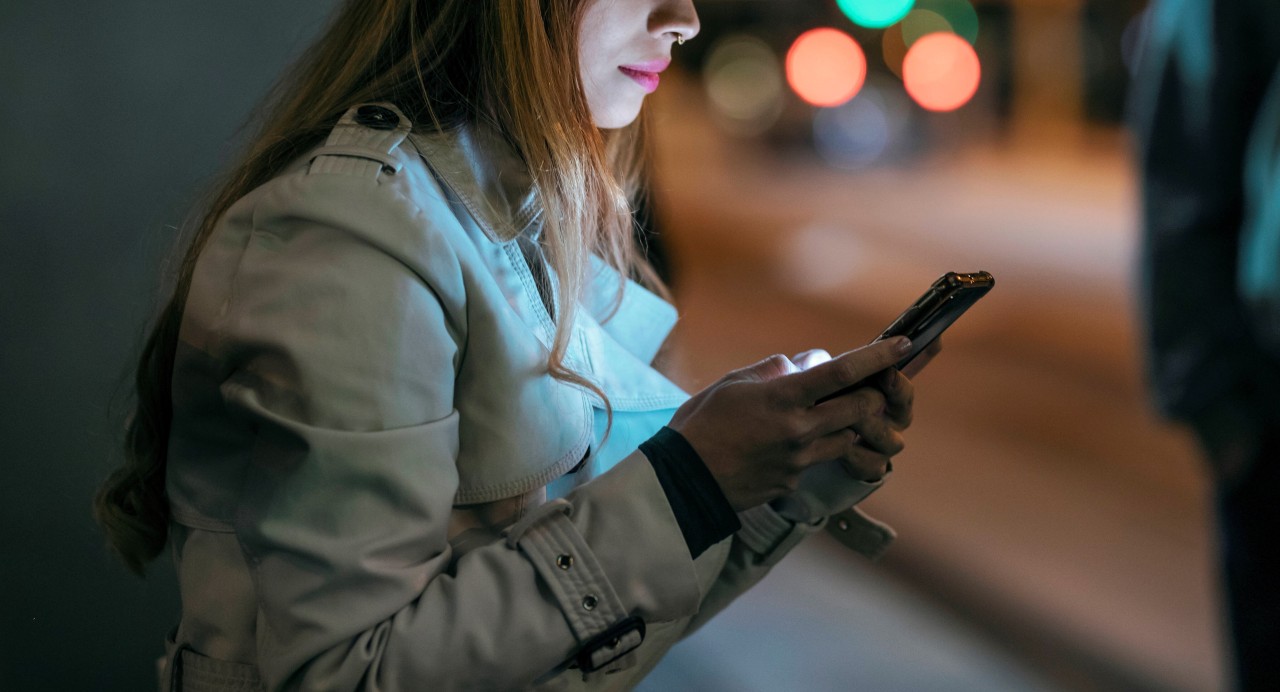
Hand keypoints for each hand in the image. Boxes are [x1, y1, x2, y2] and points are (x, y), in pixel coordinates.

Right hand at [668, 337, 914, 510]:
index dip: (878, 357)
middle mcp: (799, 429)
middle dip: (875, 396)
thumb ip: (773, 371)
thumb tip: (801, 365)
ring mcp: (799, 460)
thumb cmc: (701, 424)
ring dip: (849, 425)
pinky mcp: (793, 483)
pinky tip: (788, 446)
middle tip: (872, 388)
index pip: (843, 373)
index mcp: (783, 397)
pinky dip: (815, 449)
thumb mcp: (732, 383)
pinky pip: (817, 461)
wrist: (683, 481)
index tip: (903, 344)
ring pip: (848, 439)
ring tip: (830, 417)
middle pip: (861, 409)